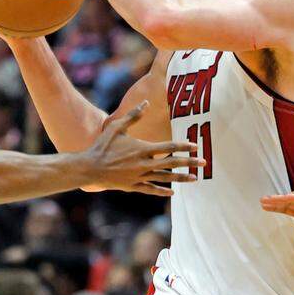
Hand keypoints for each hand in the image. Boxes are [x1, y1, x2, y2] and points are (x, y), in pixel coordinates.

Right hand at [82, 101, 204, 195]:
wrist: (90, 168)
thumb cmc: (103, 146)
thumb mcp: (117, 127)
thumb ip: (133, 115)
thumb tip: (145, 102)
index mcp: (142, 149)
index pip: (169, 147)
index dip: (184, 146)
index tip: (196, 146)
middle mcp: (144, 164)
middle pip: (172, 164)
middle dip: (189, 163)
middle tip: (204, 163)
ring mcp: (139, 176)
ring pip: (165, 178)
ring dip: (181, 178)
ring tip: (195, 179)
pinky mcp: (133, 186)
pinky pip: (151, 189)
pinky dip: (162, 191)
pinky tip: (173, 193)